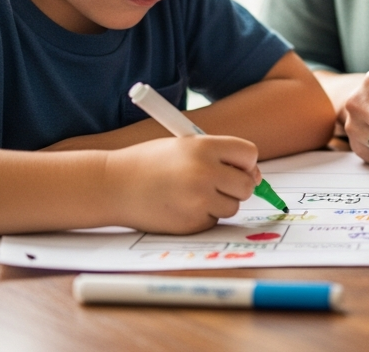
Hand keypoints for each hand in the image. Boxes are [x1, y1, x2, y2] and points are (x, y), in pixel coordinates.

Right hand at [105, 135, 260, 234]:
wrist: (112, 186)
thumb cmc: (149, 163)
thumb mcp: (183, 146)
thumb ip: (218, 156)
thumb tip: (255, 176)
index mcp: (204, 147)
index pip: (249, 154)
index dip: (245, 162)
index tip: (236, 166)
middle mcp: (205, 172)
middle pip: (247, 184)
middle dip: (237, 185)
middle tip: (217, 183)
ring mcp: (198, 200)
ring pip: (233, 206)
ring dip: (219, 202)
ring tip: (191, 193)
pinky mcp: (191, 222)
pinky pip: (213, 220)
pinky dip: (203, 216)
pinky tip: (179, 206)